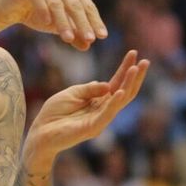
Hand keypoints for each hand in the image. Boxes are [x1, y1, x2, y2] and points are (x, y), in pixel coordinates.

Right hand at [0, 0, 106, 48]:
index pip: (86, 5)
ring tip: (68, 39)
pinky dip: (43, 10)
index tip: (101, 37)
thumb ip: (73, 34)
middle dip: (83, 23)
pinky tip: (47, 24)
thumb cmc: (37, 14)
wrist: (8, 8)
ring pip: (57, 3)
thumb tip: (88, 45)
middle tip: (90, 39)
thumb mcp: (57, 26)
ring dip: (63, 22)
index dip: (95, 20)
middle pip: (74, 4)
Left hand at [22, 50, 149, 160]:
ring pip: (120, 101)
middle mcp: (103, 110)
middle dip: (134, 76)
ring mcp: (100, 120)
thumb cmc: (54, 113)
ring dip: (129, 84)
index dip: (125, 68)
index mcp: (98, 100)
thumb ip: (90, 89)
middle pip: (124, 91)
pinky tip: (120, 91)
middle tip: (145, 61)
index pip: (116, 82)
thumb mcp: (72, 93)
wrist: (40, 132)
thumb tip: (108, 84)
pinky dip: (115, 103)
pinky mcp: (92, 128)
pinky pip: (107, 114)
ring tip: (136, 70)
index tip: (133, 53)